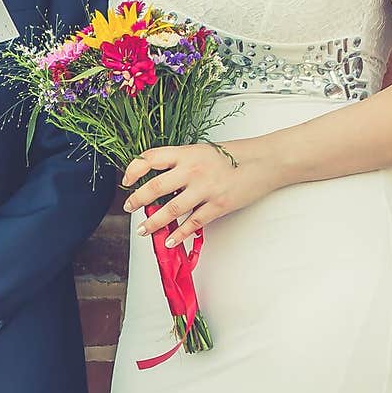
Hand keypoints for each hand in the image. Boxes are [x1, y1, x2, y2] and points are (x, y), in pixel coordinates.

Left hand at [121, 139, 280, 246]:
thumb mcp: (203, 151)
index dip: (134, 169)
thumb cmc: (235, 156)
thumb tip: (161, 180)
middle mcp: (193, 170)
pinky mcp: (218, 206)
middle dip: (138, 200)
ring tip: (144, 230)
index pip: (151, 158)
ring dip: (154, 222)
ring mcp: (205, 189)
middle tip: (129, 208)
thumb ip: (182, 164)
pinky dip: (180, 234)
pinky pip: (193, 223)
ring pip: (171, 209)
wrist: (265, 161)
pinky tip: (170, 241)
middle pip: (156, 187)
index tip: (126, 180)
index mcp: (187, 153)